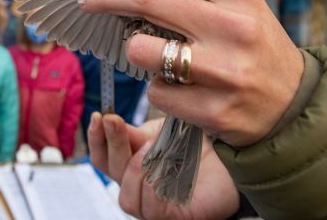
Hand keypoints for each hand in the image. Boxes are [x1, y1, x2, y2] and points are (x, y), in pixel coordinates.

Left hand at [79, 0, 303, 146]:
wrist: (293, 106)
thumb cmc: (253, 49)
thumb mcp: (234, 9)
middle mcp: (233, 29)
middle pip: (147, 4)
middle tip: (86, 1)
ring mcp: (224, 72)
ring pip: (142, 51)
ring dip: (142, 54)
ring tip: (168, 60)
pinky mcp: (214, 111)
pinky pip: (156, 93)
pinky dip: (162, 90)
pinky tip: (187, 92)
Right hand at [88, 113, 238, 218]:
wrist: (230, 163)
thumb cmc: (194, 148)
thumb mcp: (160, 133)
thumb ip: (133, 133)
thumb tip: (107, 121)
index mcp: (130, 166)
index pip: (102, 158)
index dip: (96, 139)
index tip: (98, 116)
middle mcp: (137, 188)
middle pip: (112, 173)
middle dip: (113, 144)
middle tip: (115, 121)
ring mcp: (152, 208)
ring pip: (127, 197)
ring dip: (136, 168)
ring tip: (151, 147)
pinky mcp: (172, 219)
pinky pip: (152, 210)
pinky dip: (155, 188)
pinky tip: (165, 169)